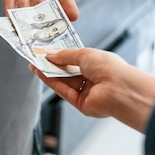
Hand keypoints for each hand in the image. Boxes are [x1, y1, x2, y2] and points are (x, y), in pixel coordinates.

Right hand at [31, 48, 154, 132]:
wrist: (120, 89)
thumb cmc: (109, 68)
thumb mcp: (84, 54)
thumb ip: (65, 55)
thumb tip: (50, 54)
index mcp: (98, 64)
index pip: (76, 59)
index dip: (61, 54)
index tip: (47, 50)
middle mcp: (93, 79)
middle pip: (68, 71)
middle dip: (52, 64)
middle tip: (36, 56)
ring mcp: (87, 92)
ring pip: (64, 81)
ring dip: (49, 73)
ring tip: (34, 63)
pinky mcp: (81, 104)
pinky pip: (63, 91)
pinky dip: (51, 82)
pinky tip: (41, 73)